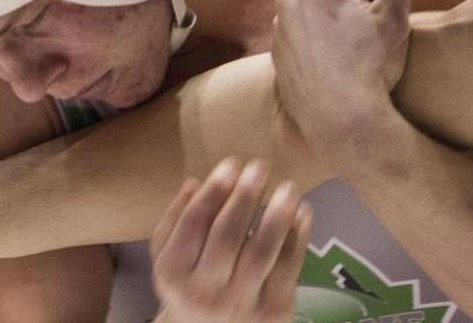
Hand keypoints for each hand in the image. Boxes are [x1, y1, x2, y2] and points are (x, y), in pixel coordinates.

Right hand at [151, 159, 312, 322]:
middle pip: (227, 235)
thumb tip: (192, 183)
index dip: (213, 191)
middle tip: (260, 166)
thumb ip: (175, 221)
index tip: (231, 164)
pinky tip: (302, 211)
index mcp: (173, 273)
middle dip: (245, 197)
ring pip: (261, 252)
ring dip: (277, 214)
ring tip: (289, 187)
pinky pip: (289, 267)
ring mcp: (241, 304)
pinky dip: (299, 236)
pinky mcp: (274, 310)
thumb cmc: (193, 286)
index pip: (193, 224)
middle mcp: (204, 292)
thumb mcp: (171, 259)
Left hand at [272, 0, 414, 163]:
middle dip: (356, 2)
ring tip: (352, 53)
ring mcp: (279, 26)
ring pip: (319, 10)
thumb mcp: (396, 17)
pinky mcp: (276, 51)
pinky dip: (319, 42)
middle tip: (369, 37)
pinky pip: (304, 34)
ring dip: (336, 22)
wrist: (340, 119)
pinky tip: (335, 65)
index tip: (384, 17)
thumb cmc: (371, 66)